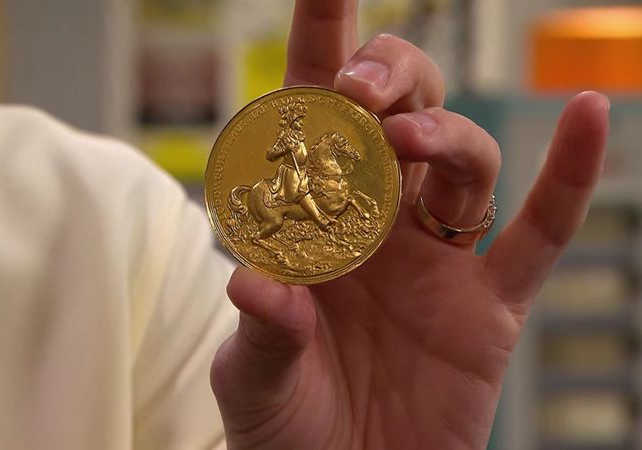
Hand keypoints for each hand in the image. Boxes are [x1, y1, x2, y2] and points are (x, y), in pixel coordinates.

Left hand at [209, 1, 609, 448]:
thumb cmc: (283, 428)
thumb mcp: (253, 380)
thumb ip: (262, 330)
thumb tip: (258, 281)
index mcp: (310, 223)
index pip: (310, 118)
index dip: (319, 45)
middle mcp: (376, 224)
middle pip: (395, 114)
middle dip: (385, 80)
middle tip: (360, 88)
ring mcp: (436, 261)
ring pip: (463, 162)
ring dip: (445, 135)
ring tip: (409, 141)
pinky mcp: (488, 306)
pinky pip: (539, 231)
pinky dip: (568, 177)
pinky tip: (587, 116)